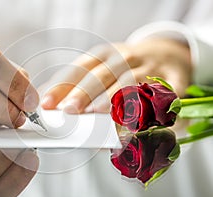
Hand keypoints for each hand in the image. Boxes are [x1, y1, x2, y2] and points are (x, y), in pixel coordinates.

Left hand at [41, 38, 191, 112]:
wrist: (166, 54)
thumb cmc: (126, 68)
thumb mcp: (103, 68)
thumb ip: (81, 84)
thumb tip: (55, 107)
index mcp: (105, 55)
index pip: (79, 68)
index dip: (62, 85)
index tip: (46, 103)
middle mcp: (125, 58)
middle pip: (101, 75)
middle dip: (83, 93)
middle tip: (69, 110)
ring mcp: (150, 66)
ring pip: (128, 82)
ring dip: (112, 98)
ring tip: (97, 113)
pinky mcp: (173, 77)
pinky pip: (164, 92)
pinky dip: (152, 105)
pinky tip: (139, 120)